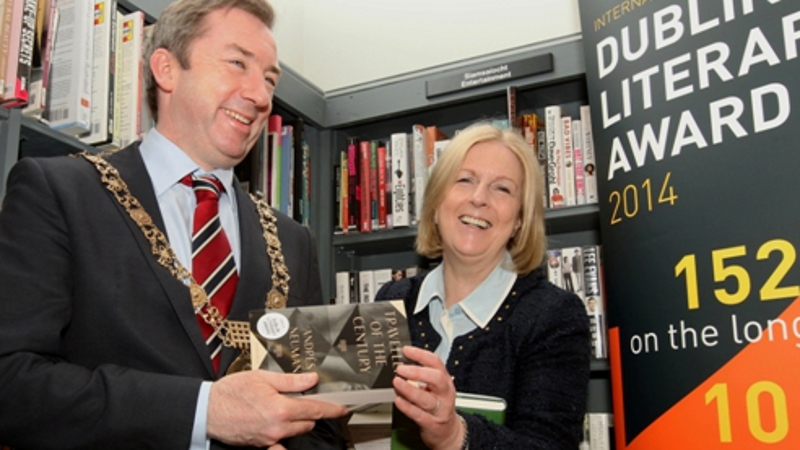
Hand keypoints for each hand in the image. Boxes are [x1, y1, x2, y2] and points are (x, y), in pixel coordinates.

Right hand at [207, 370, 348, 446]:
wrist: (208, 410)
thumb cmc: (231, 392)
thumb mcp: (263, 378)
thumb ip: (291, 381)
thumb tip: (312, 379)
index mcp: (281, 408)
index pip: (315, 410)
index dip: (332, 409)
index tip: (342, 409)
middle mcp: (278, 427)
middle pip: (308, 422)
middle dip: (311, 412)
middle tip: (304, 400)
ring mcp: (270, 438)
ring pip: (296, 432)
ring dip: (298, 422)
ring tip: (286, 408)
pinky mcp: (261, 445)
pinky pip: (280, 444)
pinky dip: (284, 437)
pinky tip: (279, 427)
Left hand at [393, 346, 465, 449]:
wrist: (449, 433)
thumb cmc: (439, 407)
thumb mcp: (435, 389)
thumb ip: (420, 378)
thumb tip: (402, 365)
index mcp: (445, 381)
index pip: (436, 363)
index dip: (421, 355)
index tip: (406, 350)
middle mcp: (445, 394)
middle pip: (436, 379)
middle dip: (418, 372)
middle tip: (401, 369)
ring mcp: (440, 410)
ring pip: (426, 398)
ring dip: (410, 389)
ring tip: (397, 382)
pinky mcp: (432, 424)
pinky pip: (419, 415)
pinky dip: (408, 407)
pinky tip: (399, 401)